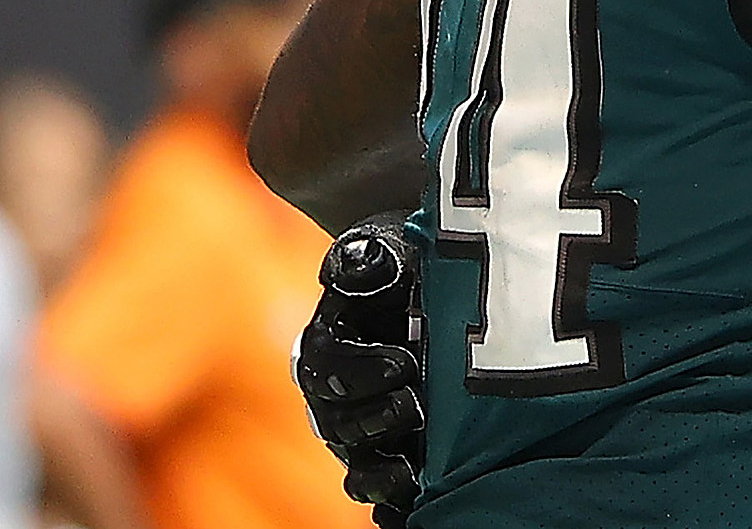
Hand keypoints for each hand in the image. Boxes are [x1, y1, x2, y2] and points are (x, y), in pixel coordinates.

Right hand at [296, 219, 425, 527]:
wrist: (415, 290)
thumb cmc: (399, 268)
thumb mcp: (382, 254)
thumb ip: (365, 261)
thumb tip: (356, 258)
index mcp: (327, 346)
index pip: (329, 366)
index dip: (363, 369)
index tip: (405, 363)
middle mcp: (333, 394)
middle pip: (338, 422)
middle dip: (376, 419)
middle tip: (417, 406)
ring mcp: (355, 427)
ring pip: (355, 460)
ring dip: (380, 469)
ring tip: (413, 466)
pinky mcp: (384, 451)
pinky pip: (377, 484)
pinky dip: (392, 499)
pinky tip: (412, 503)